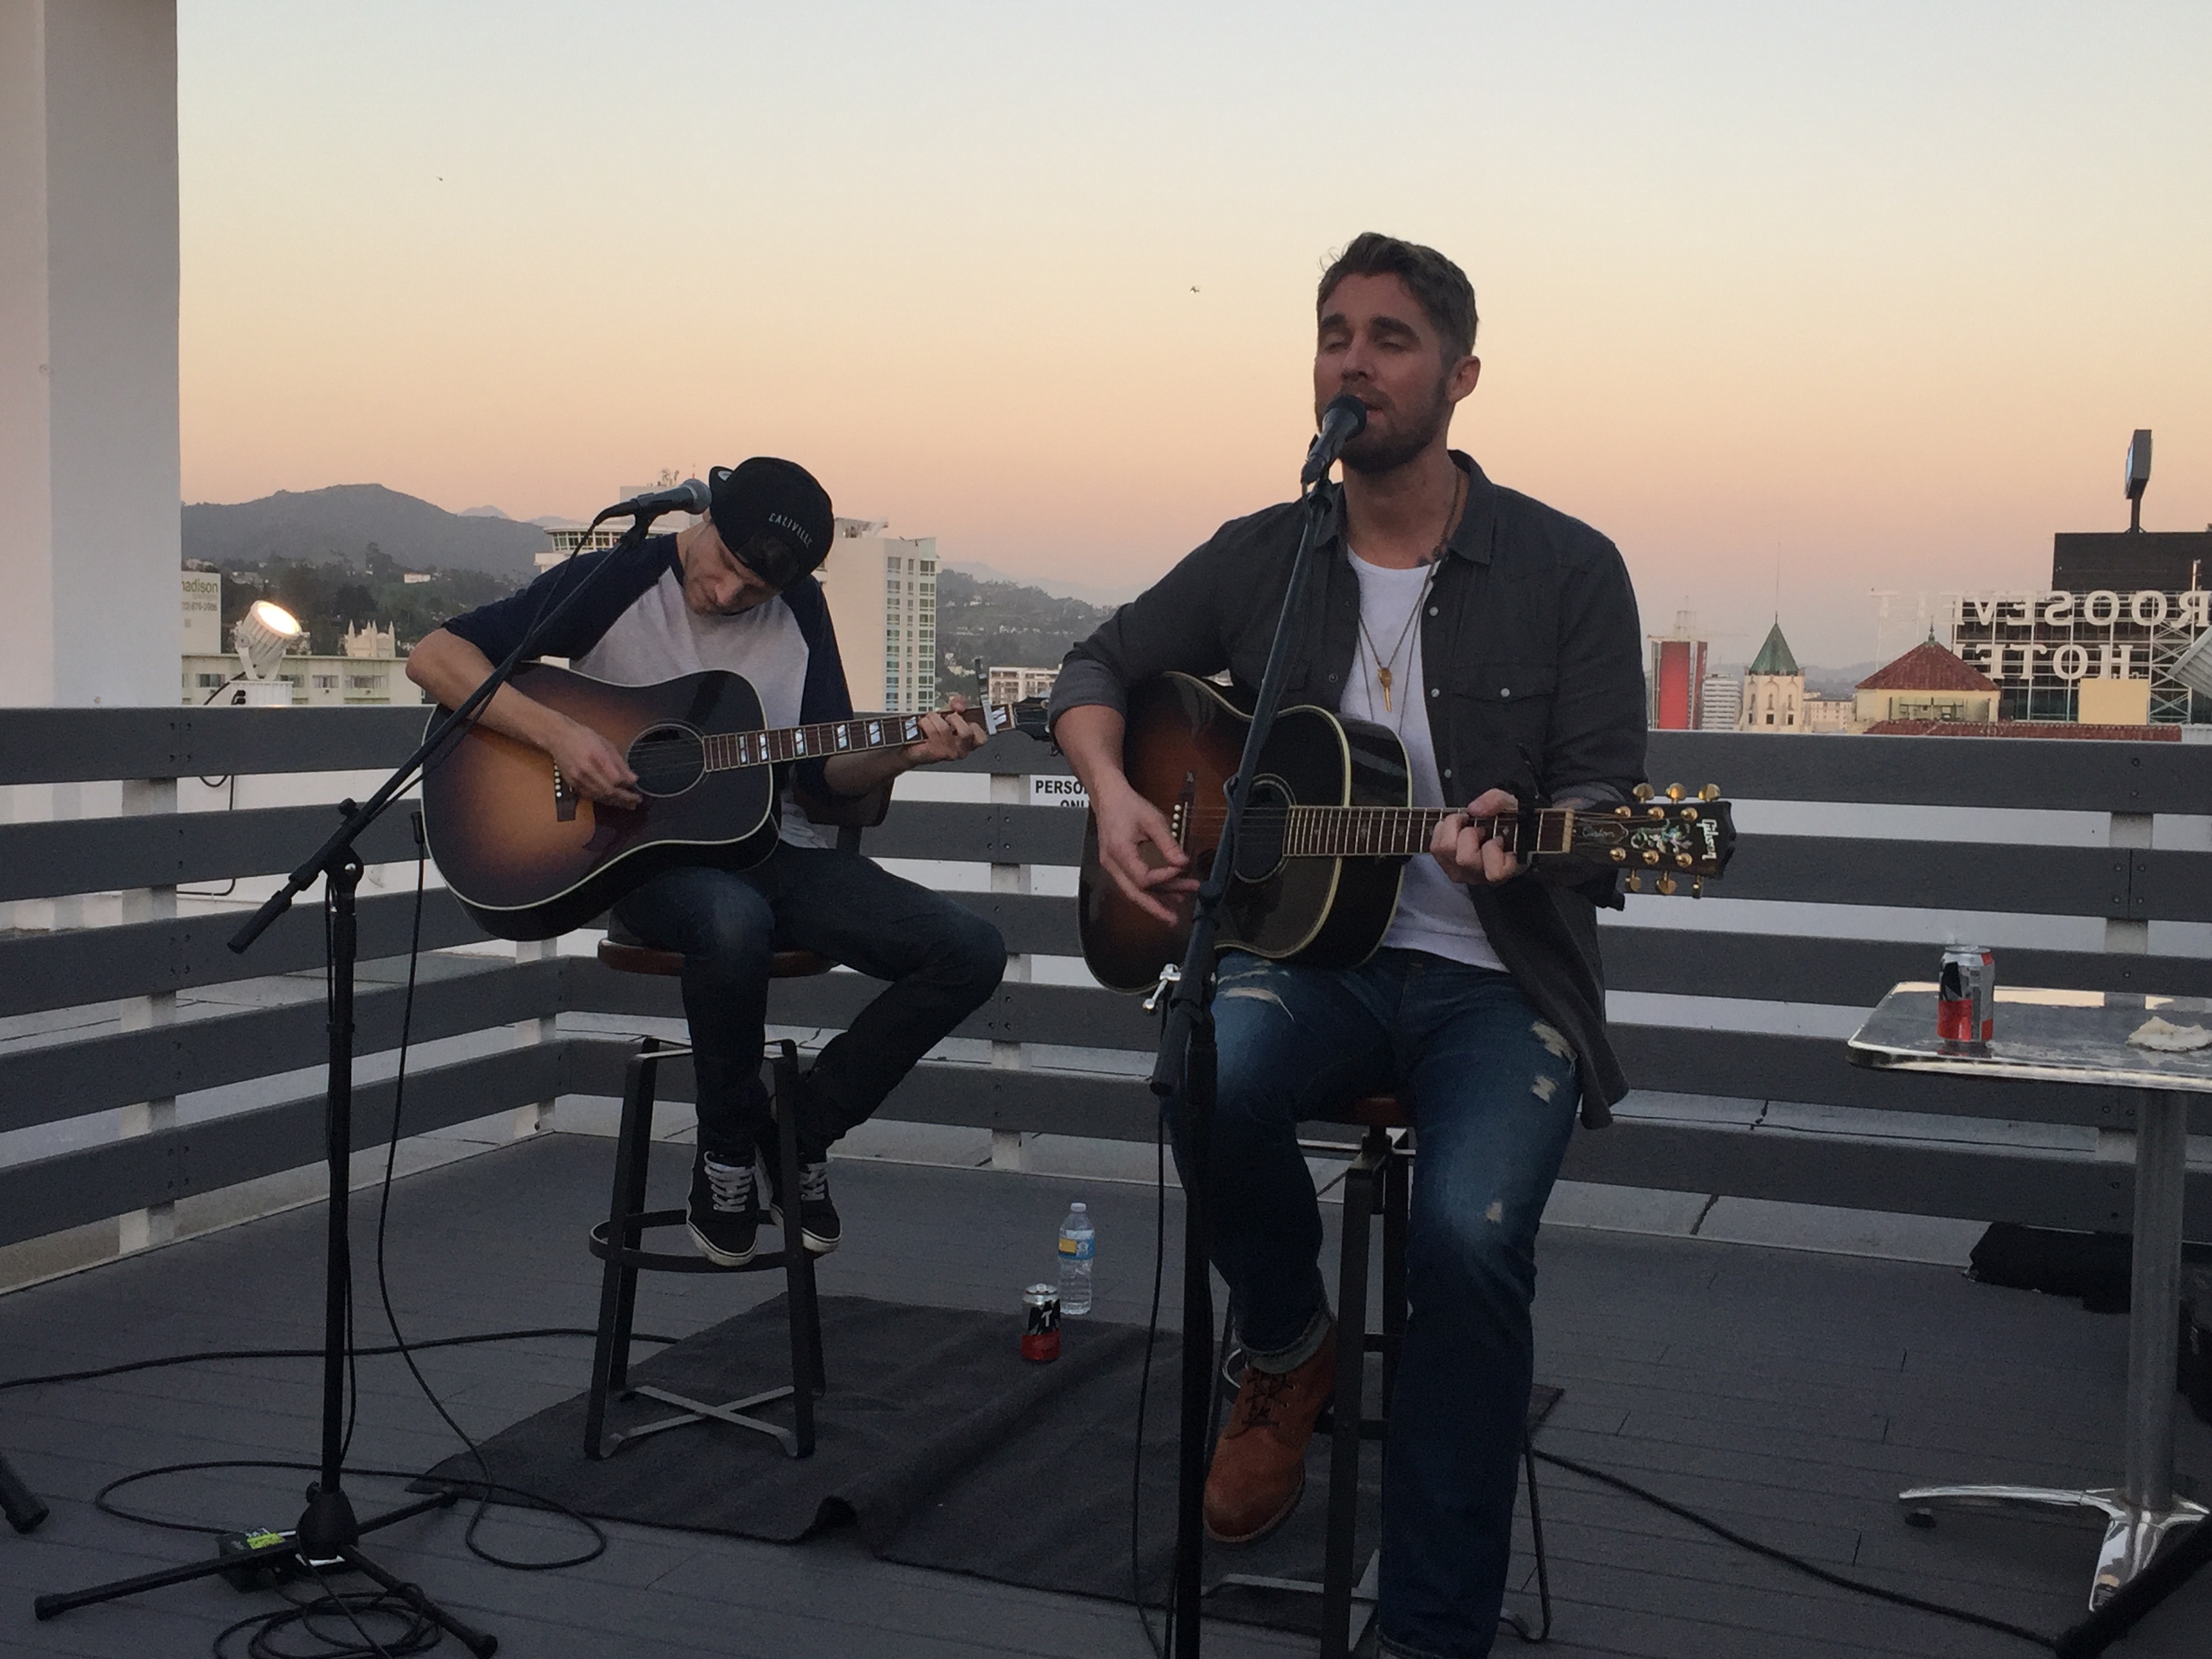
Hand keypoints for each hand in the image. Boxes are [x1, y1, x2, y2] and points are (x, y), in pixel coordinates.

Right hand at [545, 717, 640, 808]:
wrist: (559, 737)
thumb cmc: (584, 738)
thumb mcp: (606, 745)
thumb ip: (620, 763)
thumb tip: (633, 779)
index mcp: (597, 756)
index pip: (615, 778)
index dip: (627, 785)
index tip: (635, 785)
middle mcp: (587, 769)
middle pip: (608, 790)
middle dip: (625, 798)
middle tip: (637, 801)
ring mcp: (578, 778)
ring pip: (600, 796)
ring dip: (616, 802)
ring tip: (629, 805)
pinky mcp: (572, 784)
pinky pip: (590, 796)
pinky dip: (603, 800)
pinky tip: (612, 801)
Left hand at [901, 694, 989, 766]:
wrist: (915, 747)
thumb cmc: (936, 731)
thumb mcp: (951, 714)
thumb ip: (959, 705)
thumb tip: (959, 703)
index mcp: (970, 741)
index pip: (981, 737)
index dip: (973, 724)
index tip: (962, 715)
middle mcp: (962, 749)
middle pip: (966, 732)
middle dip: (954, 719)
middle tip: (946, 716)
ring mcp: (949, 753)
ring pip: (945, 729)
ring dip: (935, 718)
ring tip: (930, 718)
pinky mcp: (935, 753)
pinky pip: (932, 732)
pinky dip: (925, 723)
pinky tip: (923, 723)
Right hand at [1093, 777, 1196, 925]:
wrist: (1108, 797)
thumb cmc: (1126, 805)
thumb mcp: (1152, 819)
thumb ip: (1168, 843)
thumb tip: (1182, 862)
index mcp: (1119, 851)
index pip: (1142, 877)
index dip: (1163, 878)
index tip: (1181, 870)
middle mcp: (1112, 863)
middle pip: (1134, 894)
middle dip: (1155, 908)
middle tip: (1173, 919)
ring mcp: (1113, 866)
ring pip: (1134, 891)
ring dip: (1157, 898)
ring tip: (1179, 902)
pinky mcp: (1118, 865)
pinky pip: (1134, 883)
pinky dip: (1151, 889)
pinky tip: (1169, 891)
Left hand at [1431, 787, 1523, 885]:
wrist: (1499, 829)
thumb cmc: (1510, 823)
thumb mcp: (1512, 806)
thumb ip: (1498, 802)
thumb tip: (1474, 810)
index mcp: (1506, 869)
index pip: (1495, 872)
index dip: (1493, 850)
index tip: (1498, 838)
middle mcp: (1482, 876)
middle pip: (1464, 859)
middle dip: (1469, 833)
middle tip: (1478, 827)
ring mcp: (1462, 873)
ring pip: (1445, 851)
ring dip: (1452, 828)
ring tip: (1465, 823)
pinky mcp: (1446, 866)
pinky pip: (1435, 848)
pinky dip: (1442, 830)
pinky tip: (1454, 827)